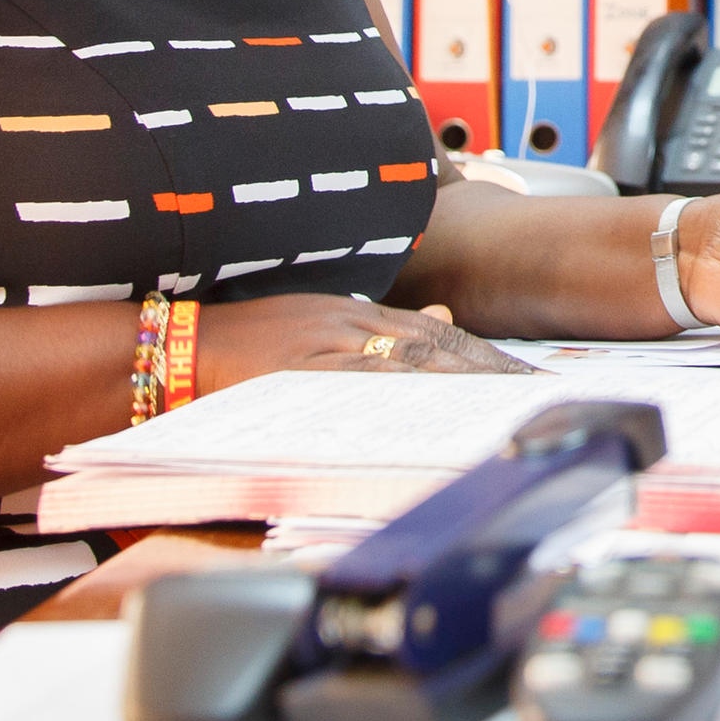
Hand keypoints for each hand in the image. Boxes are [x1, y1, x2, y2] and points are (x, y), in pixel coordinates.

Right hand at [196, 294, 526, 395]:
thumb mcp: (319, 323)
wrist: (183, 347)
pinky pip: (368, 384)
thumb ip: (381, 327)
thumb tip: (447, 322)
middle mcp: (352, 322)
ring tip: (506, 406)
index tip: (525, 376)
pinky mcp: (307, 371)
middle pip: (439, 344)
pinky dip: (409, 395)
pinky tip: (439, 409)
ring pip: (413, 361)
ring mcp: (331, 346)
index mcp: (357, 311)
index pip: (439, 331)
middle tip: (536, 394)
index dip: (485, 353)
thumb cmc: (248, 343)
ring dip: (464, 382)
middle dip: (491, 369)